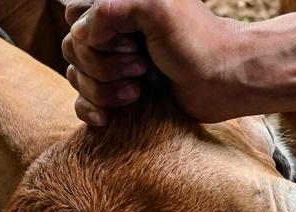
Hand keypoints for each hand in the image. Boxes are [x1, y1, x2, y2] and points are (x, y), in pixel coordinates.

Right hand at [62, 0, 244, 124]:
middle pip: (72, 49)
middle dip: (103, 64)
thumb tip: (80, 35)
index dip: (94, 34)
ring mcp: (114, 66)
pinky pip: (82, 102)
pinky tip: (108, 117)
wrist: (224, 81)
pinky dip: (91, 109)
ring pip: (76, 77)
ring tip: (138, 90)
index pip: (74, 16)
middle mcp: (113, 35)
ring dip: (103, 89)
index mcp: (120, 8)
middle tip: (142, 66)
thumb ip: (111, 9)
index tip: (131, 42)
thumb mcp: (156, 8)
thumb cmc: (197, 41)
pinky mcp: (119, 95)